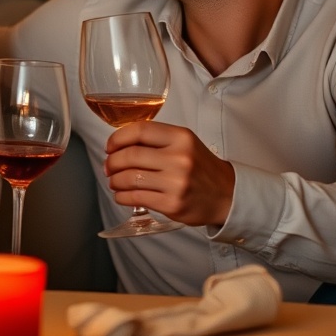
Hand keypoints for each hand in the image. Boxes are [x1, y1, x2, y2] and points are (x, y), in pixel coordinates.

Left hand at [103, 121, 234, 227]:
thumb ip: (157, 139)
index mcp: (181, 137)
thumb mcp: (185, 143)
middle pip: (130, 156)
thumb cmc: (201, 167)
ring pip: (130, 178)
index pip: (140, 131)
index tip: (110, 146)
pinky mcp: (172, 205)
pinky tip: (121, 194)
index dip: (118, 138)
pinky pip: (136, 198)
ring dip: (115, 180)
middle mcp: (179, 158)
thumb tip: (120, 144)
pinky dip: (121, 196)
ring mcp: (176, 183)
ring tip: (114, 181)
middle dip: (112, 162)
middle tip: (108, 166)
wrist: (227, 194)